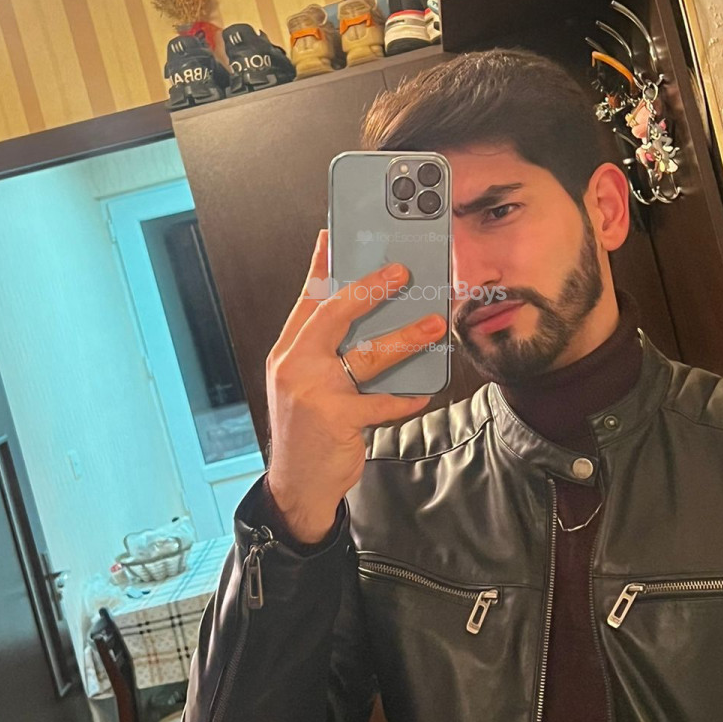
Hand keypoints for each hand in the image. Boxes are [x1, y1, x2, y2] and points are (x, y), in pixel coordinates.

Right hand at [265, 228, 447, 541]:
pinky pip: (381, 402)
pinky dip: (405, 396)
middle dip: (369, 289)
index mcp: (288, 352)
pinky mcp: (336, 419)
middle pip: (334, 315)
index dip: (320, 266)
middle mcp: (295, 366)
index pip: (306, 300)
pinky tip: (425, 391)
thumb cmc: (308, 430)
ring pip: (366, 355)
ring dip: (405, 337)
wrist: (297, 485)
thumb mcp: (305, 384)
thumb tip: (372, 319)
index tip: (333, 235)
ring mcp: (313, 392)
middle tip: (401, 271)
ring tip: (434, 324)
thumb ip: (327, 352)